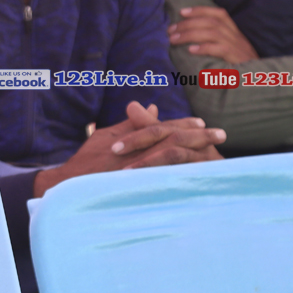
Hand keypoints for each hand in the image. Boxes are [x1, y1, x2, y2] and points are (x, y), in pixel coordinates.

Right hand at [33, 102, 225, 196]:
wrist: (70, 185)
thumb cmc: (87, 160)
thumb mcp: (107, 135)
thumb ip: (131, 123)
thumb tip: (151, 108)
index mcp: (133, 137)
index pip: (163, 127)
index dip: (184, 124)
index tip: (202, 123)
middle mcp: (138, 150)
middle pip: (174, 139)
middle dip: (199, 136)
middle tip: (221, 135)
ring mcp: (140, 168)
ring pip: (174, 157)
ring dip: (197, 154)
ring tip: (217, 154)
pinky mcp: (140, 185)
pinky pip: (167, 179)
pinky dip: (184, 175)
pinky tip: (201, 176)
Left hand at [168, 6, 258, 63]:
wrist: (264, 82)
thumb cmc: (242, 69)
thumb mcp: (232, 52)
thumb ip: (216, 43)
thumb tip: (190, 40)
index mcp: (236, 33)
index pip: (219, 14)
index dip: (201, 10)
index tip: (182, 12)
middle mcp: (238, 37)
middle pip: (211, 22)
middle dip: (188, 23)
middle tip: (170, 30)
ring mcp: (239, 48)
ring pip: (213, 33)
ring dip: (190, 34)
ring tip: (174, 39)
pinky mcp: (238, 59)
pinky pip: (220, 49)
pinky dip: (204, 48)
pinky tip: (190, 50)